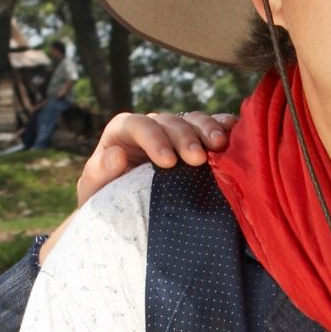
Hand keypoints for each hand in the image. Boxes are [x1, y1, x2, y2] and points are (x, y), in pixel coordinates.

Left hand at [75, 110, 234, 206]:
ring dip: (208, 129)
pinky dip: (225, 127)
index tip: (167, 161)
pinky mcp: (198, 139)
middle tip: (197, 159)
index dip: (153, 138)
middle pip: (170, 121)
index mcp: (124, 131)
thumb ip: (100, 172)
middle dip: (185, 137)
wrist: (128, 212)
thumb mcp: (95, 190)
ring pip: (194, 119)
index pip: (137, 125)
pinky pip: (213, 126)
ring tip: (220, 145)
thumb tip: (116, 156)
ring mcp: (176, 131)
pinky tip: (235, 134)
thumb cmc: (108, 199)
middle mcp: (152, 126)